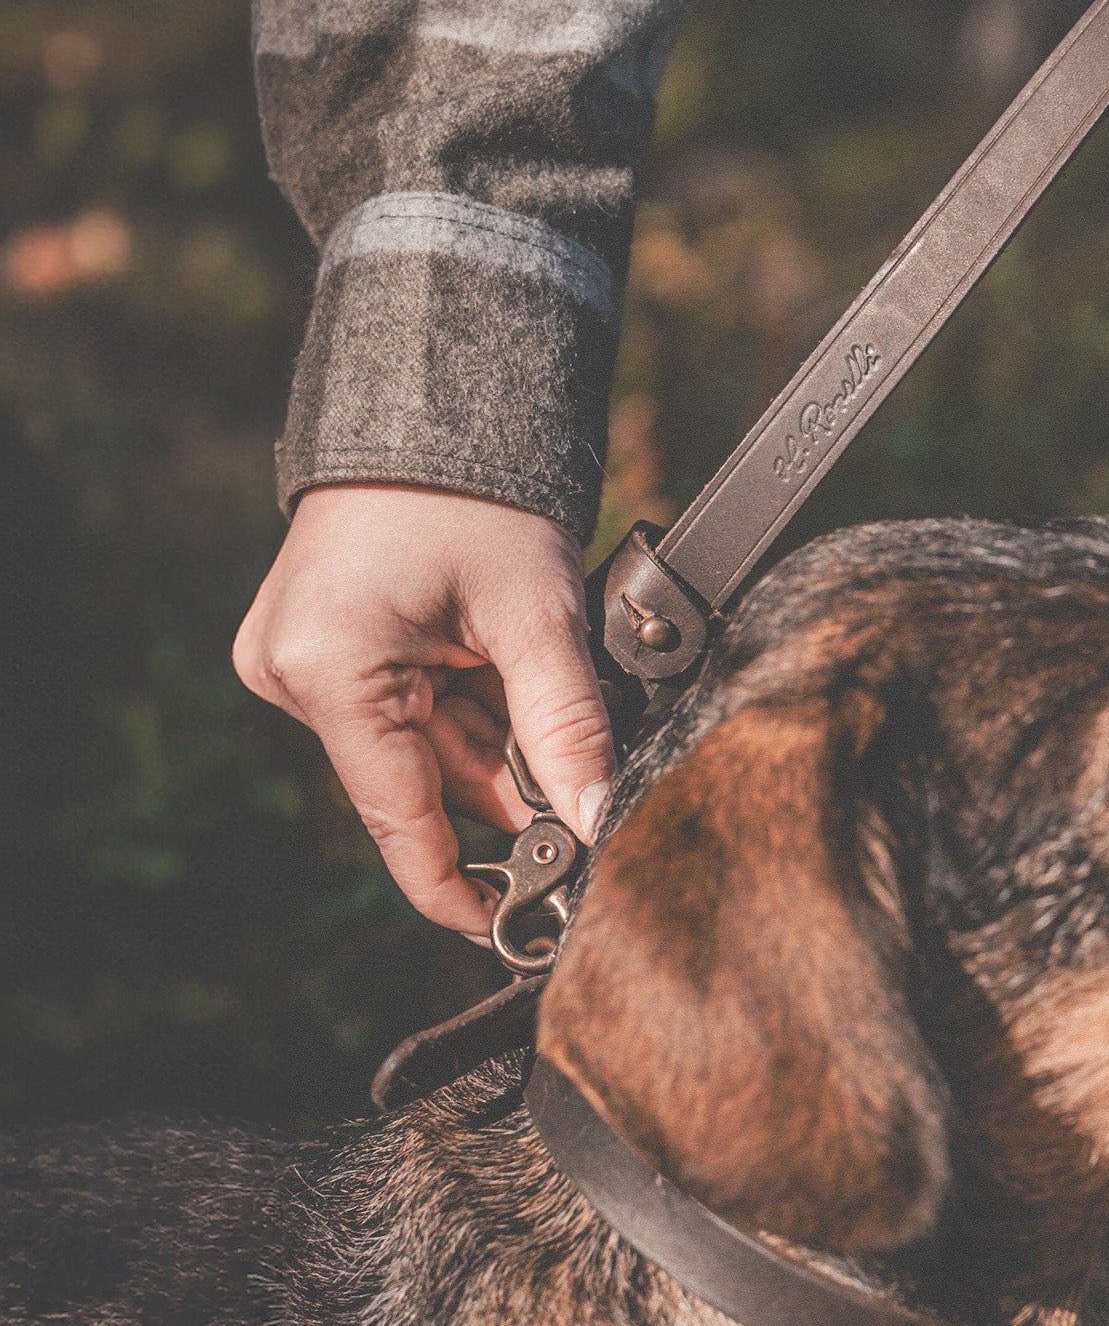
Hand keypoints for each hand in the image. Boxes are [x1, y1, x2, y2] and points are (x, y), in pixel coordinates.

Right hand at [234, 485, 614, 932]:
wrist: (437, 398)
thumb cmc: (480, 493)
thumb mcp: (538, 616)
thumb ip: (568, 726)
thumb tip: (597, 823)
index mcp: (328, 670)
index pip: (399, 818)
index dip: (459, 884)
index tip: (511, 927)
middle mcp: (293, 672)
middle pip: (419, 779)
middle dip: (504, 785)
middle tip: (582, 777)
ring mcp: (301, 657)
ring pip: (420, 745)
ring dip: (492, 741)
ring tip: (548, 694)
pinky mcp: (323, 642)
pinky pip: (406, 706)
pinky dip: (467, 708)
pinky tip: (510, 677)